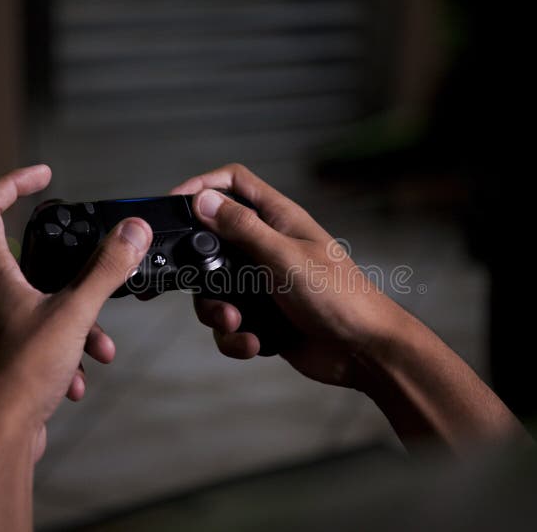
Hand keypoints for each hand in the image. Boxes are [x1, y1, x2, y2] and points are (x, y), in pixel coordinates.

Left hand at [0, 165, 151, 455]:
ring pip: (42, 303)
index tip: (44, 176)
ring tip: (100, 346)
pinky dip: (67, 349)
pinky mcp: (6, 355)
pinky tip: (79, 375)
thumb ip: (105, 270)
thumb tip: (132, 232)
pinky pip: (42, 337)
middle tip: (95, 266)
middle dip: (70, 268)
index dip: (13, 182)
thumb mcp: (74, 315)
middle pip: (26, 258)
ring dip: (77, 319)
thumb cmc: (19, 376)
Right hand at [173, 164, 530, 451]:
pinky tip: (253, 344)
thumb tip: (203, 200)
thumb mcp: (284, 257)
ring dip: (217, 312)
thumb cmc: (339, 297)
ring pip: (215, 290)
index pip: (234, 184)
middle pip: (212, 243)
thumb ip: (242, 228)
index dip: (203, 186)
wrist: (363, 351)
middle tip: (203, 285)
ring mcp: (264, 284)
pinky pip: (230, 323)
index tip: (174, 204)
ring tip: (236, 323)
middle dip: (201, 271)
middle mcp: (268, 248)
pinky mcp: (263, 317)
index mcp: (278, 220)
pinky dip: (234, 337)